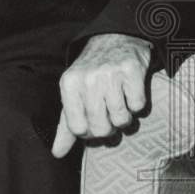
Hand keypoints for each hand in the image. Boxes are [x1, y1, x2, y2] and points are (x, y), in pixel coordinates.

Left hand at [52, 33, 151, 157]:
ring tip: (120, 103)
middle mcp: (86, 79)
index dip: (89, 132)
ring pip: (121, 119)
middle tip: (109, 114)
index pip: (77, 128)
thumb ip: (65, 126)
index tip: (94, 123)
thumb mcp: (73, 95)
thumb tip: (57, 153)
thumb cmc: (91, 74)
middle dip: (109, 128)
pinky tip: (130, 91)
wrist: (114, 40)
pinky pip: (138, 106)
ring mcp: (109, 73)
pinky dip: (137, 104)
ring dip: (124, 117)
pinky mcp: (131, 70)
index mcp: (69, 85)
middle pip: (101, 127)